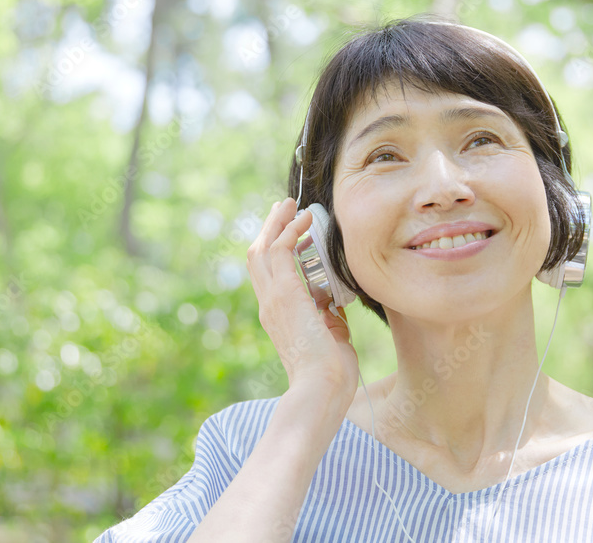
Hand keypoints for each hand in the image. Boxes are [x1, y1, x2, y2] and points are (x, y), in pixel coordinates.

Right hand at [246, 197, 359, 406]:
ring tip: (291, 205)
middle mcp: (268, 305)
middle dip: (270, 228)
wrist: (321, 388)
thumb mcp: (331, 336)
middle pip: (258, 255)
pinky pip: (280, 251)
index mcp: (277, 316)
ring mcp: (272, 299)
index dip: (275, 249)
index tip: (289, 230)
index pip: (267, 274)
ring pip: (263, 248)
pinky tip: (304, 219)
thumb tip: (334, 301)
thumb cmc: (330, 372)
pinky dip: (291, 230)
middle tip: (283, 208)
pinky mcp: (284, 294)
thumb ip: (329, 316)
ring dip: (277, 223)